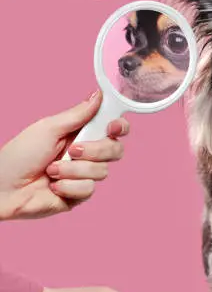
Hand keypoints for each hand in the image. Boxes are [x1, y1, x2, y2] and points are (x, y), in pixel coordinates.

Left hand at [0, 91, 128, 219]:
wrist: (2, 188)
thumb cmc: (18, 156)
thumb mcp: (48, 128)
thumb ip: (77, 115)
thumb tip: (97, 95)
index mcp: (81, 134)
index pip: (114, 129)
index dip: (120, 127)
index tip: (113, 127)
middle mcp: (87, 155)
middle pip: (116, 150)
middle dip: (96, 150)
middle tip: (72, 151)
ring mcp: (84, 176)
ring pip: (102, 171)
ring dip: (73, 171)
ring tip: (50, 171)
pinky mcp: (79, 195)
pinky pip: (89, 189)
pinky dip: (69, 186)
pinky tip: (53, 186)